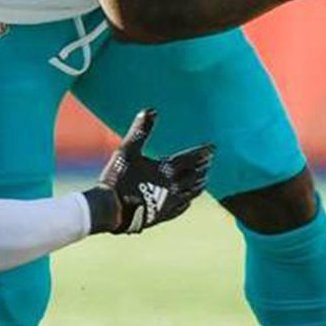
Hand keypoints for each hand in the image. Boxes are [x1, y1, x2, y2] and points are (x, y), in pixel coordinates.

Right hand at [90, 109, 213, 234]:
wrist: (112, 209)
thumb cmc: (119, 178)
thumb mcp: (127, 150)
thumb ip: (140, 130)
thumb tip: (151, 110)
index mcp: (167, 169)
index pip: (191, 159)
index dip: (202, 152)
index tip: (212, 147)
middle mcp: (173, 187)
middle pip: (194, 176)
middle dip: (203, 167)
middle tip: (210, 160)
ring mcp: (169, 203)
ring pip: (191, 193)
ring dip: (199, 184)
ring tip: (204, 179)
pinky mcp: (162, 215)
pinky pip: (181, 208)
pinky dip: (188, 201)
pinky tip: (188, 201)